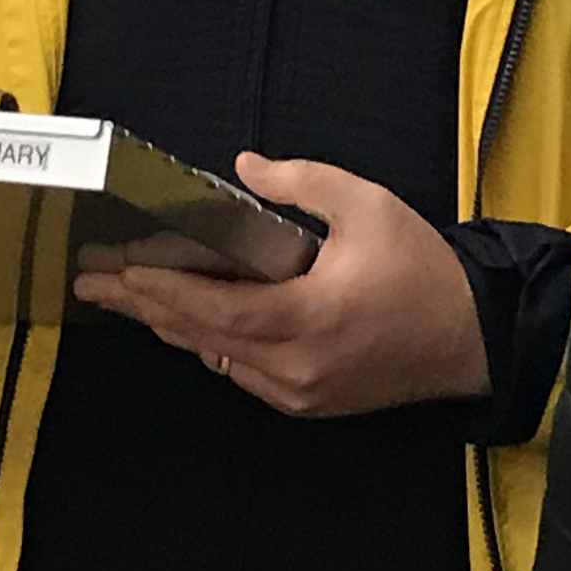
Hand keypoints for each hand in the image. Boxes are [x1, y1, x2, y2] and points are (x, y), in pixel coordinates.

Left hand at [68, 154, 486, 419]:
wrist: (473, 336)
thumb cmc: (421, 269)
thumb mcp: (367, 206)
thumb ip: (301, 182)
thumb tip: (245, 168)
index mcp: (307, 318)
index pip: (211, 307)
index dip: (157, 289)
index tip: (113, 270)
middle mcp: (295, 366)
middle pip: (201, 335)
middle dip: (144, 305)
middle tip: (96, 281)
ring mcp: (300, 392)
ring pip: (217, 356)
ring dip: (172, 324)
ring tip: (126, 295)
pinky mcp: (309, 403)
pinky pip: (243, 372)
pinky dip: (210, 342)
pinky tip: (184, 319)